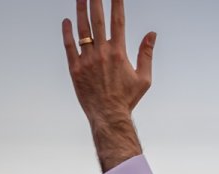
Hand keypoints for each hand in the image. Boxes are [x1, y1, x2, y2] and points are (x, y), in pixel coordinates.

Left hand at [61, 0, 156, 170]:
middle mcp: (101, 53)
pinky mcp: (75, 68)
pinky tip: (67, 21)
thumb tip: (152, 34)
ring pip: (82, 29)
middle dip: (96, 1)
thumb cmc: (128, 98)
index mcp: (119, 53)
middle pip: (97, 19)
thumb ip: (147, 53)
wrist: (108, 116)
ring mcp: (86, 60)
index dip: (116, 3)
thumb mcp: (144, 78)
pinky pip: (69, 45)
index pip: (118, 21)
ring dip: (80, 10)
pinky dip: (67, 32)